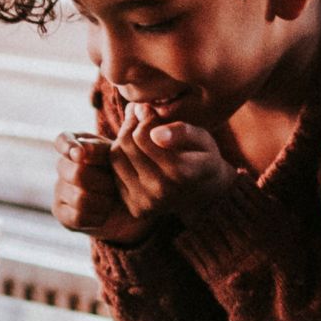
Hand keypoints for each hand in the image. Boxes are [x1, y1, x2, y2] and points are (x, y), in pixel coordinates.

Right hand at [54, 134, 154, 243]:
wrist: (131, 205)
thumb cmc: (124, 173)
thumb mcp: (118, 155)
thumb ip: (99, 149)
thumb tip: (79, 152)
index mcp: (77, 144)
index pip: (62, 141)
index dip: (68, 147)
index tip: (80, 155)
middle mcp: (63, 165)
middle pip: (77, 173)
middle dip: (103, 182)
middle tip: (115, 184)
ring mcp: (59, 189)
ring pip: (79, 198)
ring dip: (103, 200)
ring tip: (111, 198)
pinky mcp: (61, 212)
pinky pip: (78, 216)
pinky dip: (98, 216)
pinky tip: (104, 212)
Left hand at [108, 117, 238, 224]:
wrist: (205, 193)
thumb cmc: (202, 157)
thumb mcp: (202, 139)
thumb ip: (181, 132)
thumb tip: (155, 133)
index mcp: (182, 172)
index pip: (142, 136)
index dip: (144, 118)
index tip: (150, 111)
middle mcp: (162, 191)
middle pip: (126, 144)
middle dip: (131, 125)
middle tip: (140, 117)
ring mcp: (147, 203)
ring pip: (116, 157)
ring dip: (123, 141)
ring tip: (139, 135)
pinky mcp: (136, 208)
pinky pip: (115, 174)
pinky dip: (123, 160)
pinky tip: (138, 155)